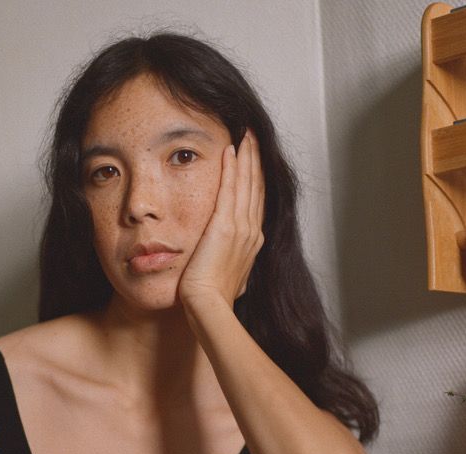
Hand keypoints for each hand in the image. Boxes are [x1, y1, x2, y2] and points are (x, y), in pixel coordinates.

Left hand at [178, 129, 264, 307]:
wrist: (208, 306)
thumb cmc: (213, 297)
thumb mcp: (229, 277)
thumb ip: (231, 264)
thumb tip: (231, 267)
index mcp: (252, 242)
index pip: (256, 201)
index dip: (257, 177)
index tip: (255, 159)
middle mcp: (251, 231)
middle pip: (256, 187)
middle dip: (255, 160)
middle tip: (254, 137)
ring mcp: (240, 227)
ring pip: (246, 183)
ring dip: (246, 157)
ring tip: (246, 135)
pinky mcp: (224, 226)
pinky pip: (229, 190)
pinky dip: (231, 169)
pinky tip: (230, 151)